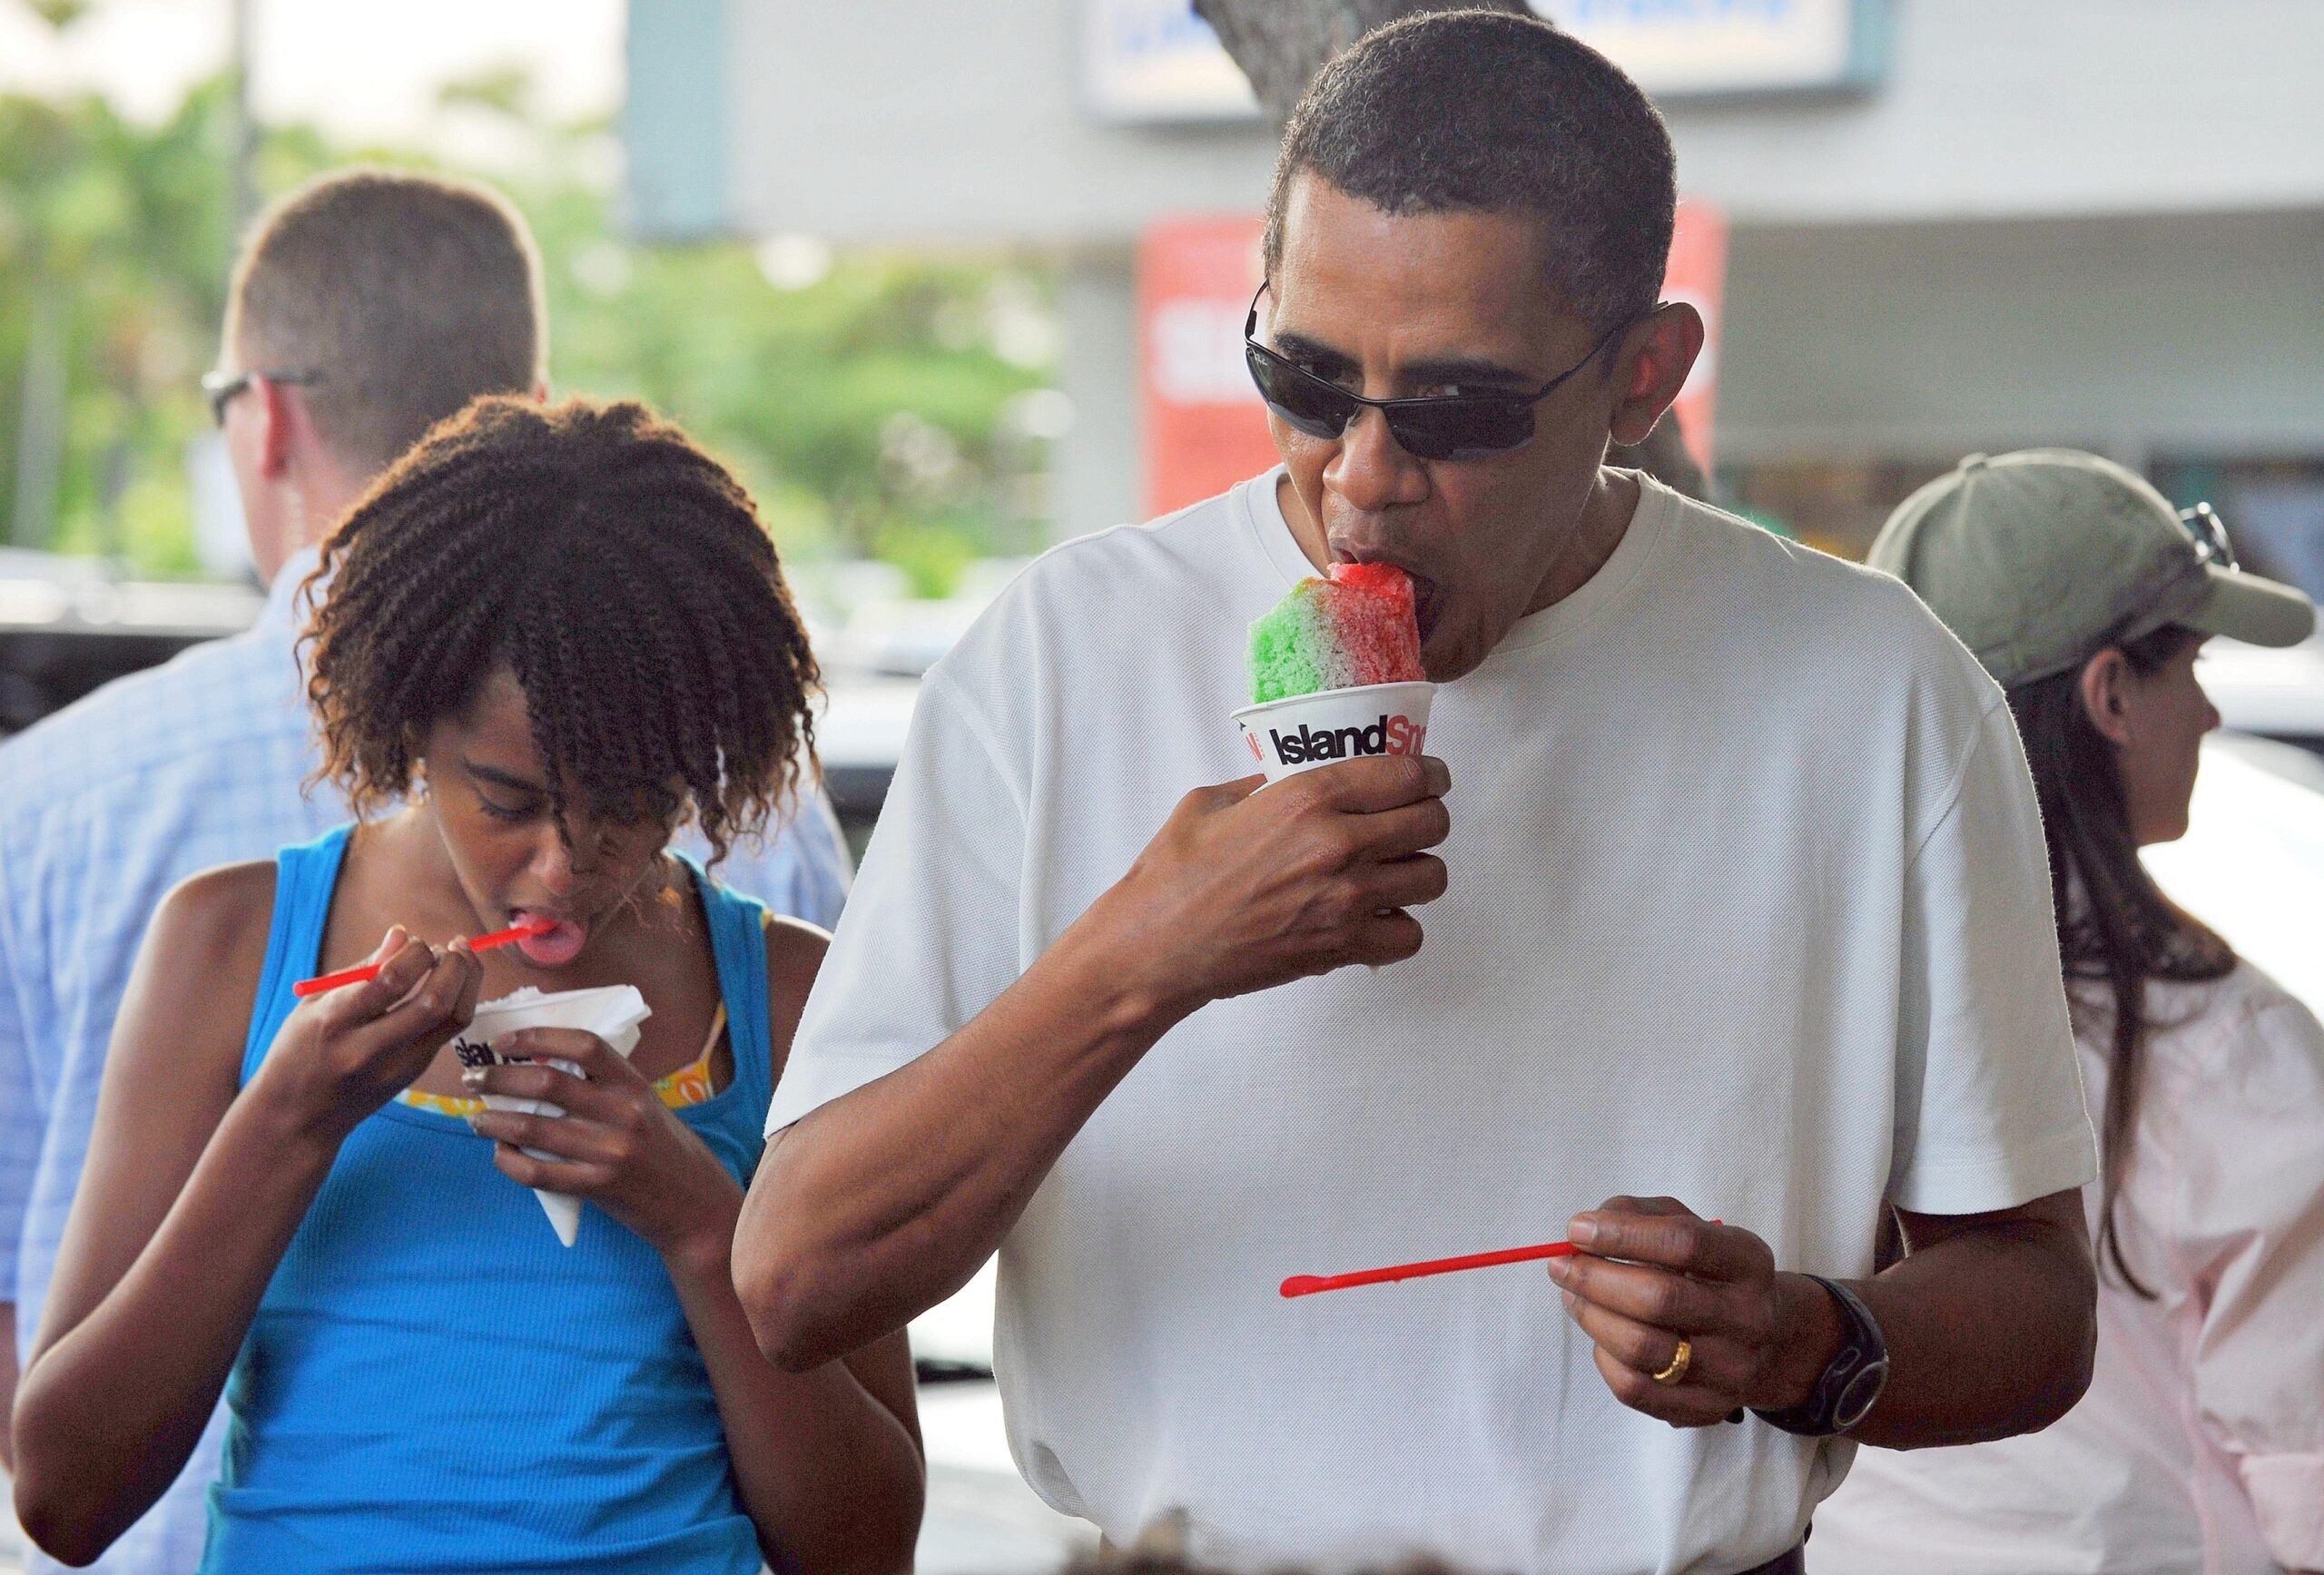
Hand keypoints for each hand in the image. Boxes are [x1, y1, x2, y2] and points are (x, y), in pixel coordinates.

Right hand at [252, 928, 482, 1141]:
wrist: (297, 1118)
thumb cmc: (299, 1049)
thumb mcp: (314, 1004)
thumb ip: (363, 969)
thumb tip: (403, 934)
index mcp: (336, 1023)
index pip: (390, 981)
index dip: (416, 954)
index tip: (417, 942)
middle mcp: (370, 1049)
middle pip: (434, 1003)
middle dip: (455, 966)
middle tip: (453, 945)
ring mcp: (397, 1067)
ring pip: (453, 1021)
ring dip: (468, 982)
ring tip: (460, 958)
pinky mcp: (413, 1075)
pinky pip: (446, 1033)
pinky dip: (457, 1002)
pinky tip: (450, 984)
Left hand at [466, 1029, 741, 1266]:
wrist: (693, 1205)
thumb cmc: (664, 1148)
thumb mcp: (646, 1106)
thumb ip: (605, 1088)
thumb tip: (539, 1066)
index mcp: (635, 1086)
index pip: (584, 1045)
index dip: (538, 1037)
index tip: (504, 1041)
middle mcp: (624, 1115)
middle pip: (547, 1083)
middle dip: (499, 1077)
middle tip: (474, 1078)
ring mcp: (609, 1153)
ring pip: (533, 1129)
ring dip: (493, 1121)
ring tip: (476, 1119)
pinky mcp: (596, 1188)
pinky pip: (537, 1173)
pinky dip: (509, 1161)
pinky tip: (499, 1154)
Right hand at [1086, 754, 1451, 1016]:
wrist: (1158, 944)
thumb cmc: (1175, 872)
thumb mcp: (1213, 801)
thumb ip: (1263, 784)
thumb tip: (1287, 776)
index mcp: (1309, 796)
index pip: (1407, 774)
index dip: (1429, 774)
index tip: (1430, 778)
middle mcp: (1338, 843)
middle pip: (1432, 822)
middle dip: (1429, 818)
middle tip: (1413, 822)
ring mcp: (1346, 899)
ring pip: (1431, 878)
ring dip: (1418, 872)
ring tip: (1393, 872)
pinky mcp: (1342, 946)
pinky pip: (1409, 935)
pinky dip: (1399, 928)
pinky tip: (1374, 918)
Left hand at [1546, 1196, 1844, 1428]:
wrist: (1768, 1339)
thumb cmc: (1709, 1272)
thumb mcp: (1691, 1228)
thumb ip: (1640, 1215)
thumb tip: (1586, 1228)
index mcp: (1748, 1262)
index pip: (1684, 1243)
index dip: (1622, 1233)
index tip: (1576, 1228)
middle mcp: (1749, 1319)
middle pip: (1659, 1299)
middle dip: (1594, 1278)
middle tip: (1560, 1265)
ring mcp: (1732, 1370)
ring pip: (1641, 1348)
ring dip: (1591, 1317)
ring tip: (1573, 1297)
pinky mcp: (1707, 1409)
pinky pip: (1636, 1389)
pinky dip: (1604, 1358)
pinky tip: (1601, 1336)